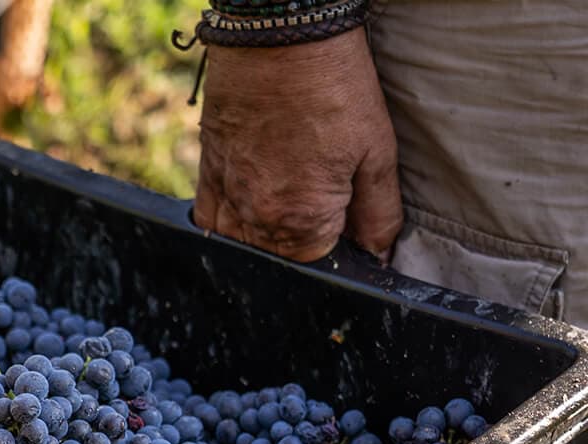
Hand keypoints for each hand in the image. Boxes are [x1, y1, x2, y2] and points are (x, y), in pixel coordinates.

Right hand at [193, 30, 401, 262]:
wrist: (280, 35)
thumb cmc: (334, 88)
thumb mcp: (377, 152)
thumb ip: (380, 214)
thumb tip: (378, 254)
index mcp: (302, 219)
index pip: (319, 264)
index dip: (339, 246)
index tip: (348, 218)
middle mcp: (257, 218)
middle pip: (280, 258)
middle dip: (303, 238)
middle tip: (322, 188)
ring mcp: (227, 198)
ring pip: (244, 243)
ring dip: (267, 230)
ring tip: (291, 187)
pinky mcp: (207, 173)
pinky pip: (211, 219)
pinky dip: (230, 219)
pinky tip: (252, 200)